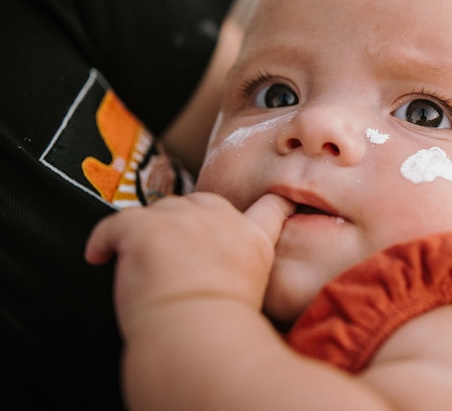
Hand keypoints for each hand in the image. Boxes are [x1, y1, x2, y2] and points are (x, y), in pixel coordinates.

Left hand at [85, 192, 292, 334]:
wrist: (198, 331)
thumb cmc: (221, 326)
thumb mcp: (250, 289)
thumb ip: (238, 267)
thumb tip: (213, 270)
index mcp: (253, 238)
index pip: (270, 207)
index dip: (269, 202)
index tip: (272, 200)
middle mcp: (222, 219)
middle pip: (200, 202)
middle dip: (187, 221)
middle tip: (173, 253)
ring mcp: (182, 218)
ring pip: (158, 210)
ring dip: (149, 232)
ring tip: (140, 262)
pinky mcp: (144, 226)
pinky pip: (115, 224)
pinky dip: (103, 241)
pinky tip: (98, 256)